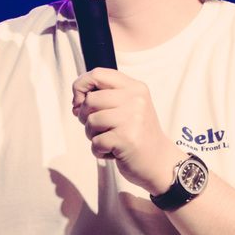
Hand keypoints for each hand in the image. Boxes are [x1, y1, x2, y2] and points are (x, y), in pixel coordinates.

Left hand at [71, 67, 178, 194]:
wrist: (159, 161)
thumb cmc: (137, 133)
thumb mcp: (127, 107)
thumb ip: (104, 98)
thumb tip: (76, 102)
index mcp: (134, 87)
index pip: (97, 74)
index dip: (80, 86)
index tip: (79, 102)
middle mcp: (135, 99)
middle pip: (90, 99)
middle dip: (85, 116)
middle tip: (97, 128)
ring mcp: (133, 118)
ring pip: (91, 121)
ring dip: (92, 135)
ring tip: (108, 140)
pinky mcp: (127, 138)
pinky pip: (96, 142)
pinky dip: (99, 150)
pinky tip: (112, 151)